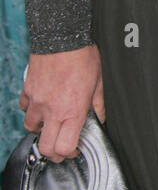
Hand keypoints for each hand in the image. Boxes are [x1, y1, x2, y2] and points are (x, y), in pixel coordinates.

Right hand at [19, 44, 104, 161]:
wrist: (62, 36)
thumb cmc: (83, 56)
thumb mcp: (99, 82)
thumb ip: (99, 105)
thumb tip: (101, 118)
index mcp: (73, 111)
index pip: (64, 148)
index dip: (70, 153)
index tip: (75, 149)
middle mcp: (52, 110)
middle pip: (45, 147)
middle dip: (53, 152)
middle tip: (61, 146)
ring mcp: (37, 101)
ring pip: (31, 127)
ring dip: (41, 129)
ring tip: (51, 122)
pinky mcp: (28, 90)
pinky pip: (25, 107)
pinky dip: (31, 110)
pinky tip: (41, 104)